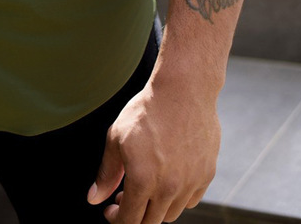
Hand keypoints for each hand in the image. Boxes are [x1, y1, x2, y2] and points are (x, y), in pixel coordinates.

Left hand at [87, 78, 219, 222]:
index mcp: (144, 180)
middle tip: (124, 196)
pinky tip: (167, 179)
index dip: (117, 220)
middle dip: (134, 215)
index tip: (111, 211)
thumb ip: (106, 173)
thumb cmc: (147, 110)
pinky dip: (177, 198)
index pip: (129, 221)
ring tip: (146, 186)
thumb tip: (94, 199)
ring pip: (171, 214)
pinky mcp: (207, 176)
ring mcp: (191, 183)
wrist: (184, 90)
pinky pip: (190, 201)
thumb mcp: (117, 137)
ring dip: (155, 208)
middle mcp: (170, 188)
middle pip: (150, 222)